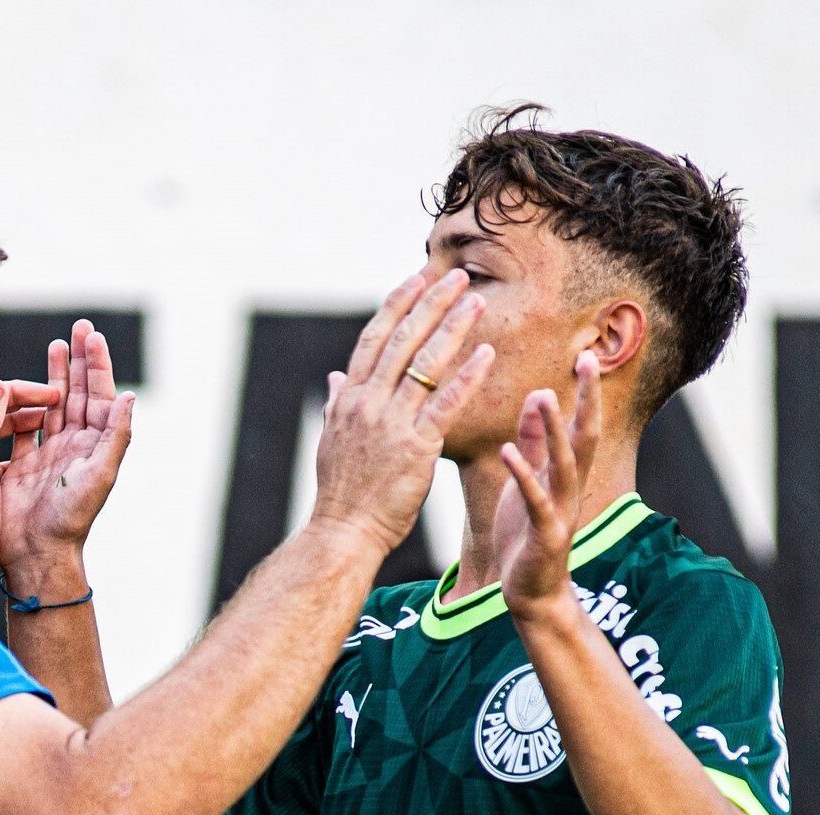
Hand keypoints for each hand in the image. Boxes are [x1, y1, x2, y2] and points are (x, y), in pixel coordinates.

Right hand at [0, 319, 135, 571]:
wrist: (37, 551)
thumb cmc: (72, 518)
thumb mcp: (100, 475)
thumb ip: (116, 435)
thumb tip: (131, 396)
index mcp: (95, 445)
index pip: (99, 395)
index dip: (96, 364)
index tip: (92, 335)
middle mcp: (75, 445)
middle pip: (79, 392)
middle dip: (80, 360)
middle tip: (79, 326)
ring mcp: (49, 453)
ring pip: (55, 403)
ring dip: (56, 374)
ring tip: (56, 344)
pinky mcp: (23, 462)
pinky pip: (26, 424)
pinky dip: (26, 402)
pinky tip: (22, 384)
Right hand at [310, 269, 494, 552]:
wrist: (343, 531)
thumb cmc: (341, 492)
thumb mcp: (331, 441)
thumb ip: (336, 405)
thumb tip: (335, 378)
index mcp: (349, 398)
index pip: (374, 339)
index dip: (397, 305)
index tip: (417, 278)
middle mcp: (367, 402)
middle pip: (402, 340)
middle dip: (430, 304)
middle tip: (456, 277)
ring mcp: (391, 422)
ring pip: (424, 364)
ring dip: (452, 328)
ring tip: (476, 300)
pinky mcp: (416, 446)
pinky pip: (446, 403)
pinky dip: (467, 376)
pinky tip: (488, 353)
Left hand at [495, 350, 602, 614]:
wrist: (531, 594)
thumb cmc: (526, 536)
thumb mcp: (528, 482)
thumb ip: (535, 443)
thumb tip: (540, 395)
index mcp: (565, 475)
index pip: (581, 426)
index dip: (584, 393)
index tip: (585, 355)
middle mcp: (569, 489)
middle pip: (585, 437)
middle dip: (587, 399)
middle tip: (586, 360)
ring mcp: (560, 511)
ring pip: (564, 464)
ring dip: (557, 431)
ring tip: (547, 397)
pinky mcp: (544, 534)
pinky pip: (534, 499)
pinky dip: (523, 473)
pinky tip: (507, 450)